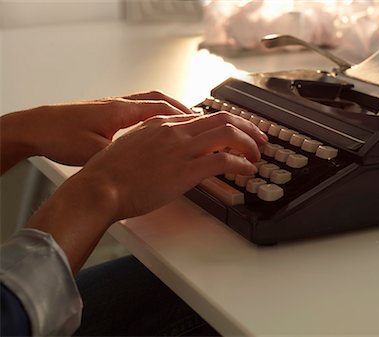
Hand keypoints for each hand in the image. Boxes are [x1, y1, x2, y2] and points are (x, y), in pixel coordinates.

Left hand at [0, 91, 191, 172]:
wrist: (36, 128)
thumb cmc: (61, 137)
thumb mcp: (97, 152)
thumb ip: (125, 156)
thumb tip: (147, 166)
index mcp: (121, 110)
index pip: (161, 108)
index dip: (183, 116)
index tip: (200, 123)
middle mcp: (119, 104)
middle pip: (158, 100)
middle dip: (180, 109)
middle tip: (198, 120)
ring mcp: (112, 107)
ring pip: (148, 103)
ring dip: (167, 110)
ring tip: (181, 123)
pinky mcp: (104, 114)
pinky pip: (137, 110)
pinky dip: (151, 116)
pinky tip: (153, 129)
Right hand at [27, 111, 267, 272]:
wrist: (99, 187)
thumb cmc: (110, 173)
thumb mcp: (133, 146)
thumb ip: (155, 142)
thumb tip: (170, 150)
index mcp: (162, 124)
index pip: (203, 117)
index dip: (225, 125)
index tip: (235, 134)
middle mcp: (175, 130)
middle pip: (223, 118)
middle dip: (247, 127)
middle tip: (259, 139)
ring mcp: (181, 148)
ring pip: (228, 133)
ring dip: (249, 143)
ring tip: (257, 155)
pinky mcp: (186, 170)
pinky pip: (223, 160)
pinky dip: (241, 163)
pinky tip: (247, 170)